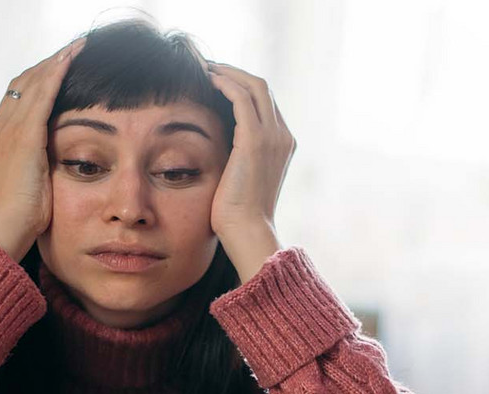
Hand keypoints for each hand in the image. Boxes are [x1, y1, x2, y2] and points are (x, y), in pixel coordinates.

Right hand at [0, 37, 85, 260]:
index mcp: (0, 134)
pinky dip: (56, 74)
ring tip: (78, 46)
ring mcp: (10, 128)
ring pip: (34, 81)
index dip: (40, 77)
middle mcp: (0, 125)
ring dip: (57, 61)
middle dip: (50, 63)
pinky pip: (42, 95)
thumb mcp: (31, 179)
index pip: (19, 94)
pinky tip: (71, 60)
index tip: (61, 66)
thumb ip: (40, 161)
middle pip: (25, 80)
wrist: (8, 227)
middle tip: (74, 49)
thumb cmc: (23, 213)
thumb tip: (56, 157)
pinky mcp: (25, 135)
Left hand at [204, 60, 295, 281]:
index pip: (265, 103)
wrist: (248, 231)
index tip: (218, 82)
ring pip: (254, 86)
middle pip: (263, 88)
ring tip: (205, 68)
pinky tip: (208, 80)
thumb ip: (238, 159)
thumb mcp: (241, 180)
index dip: (242, 87)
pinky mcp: (254, 139)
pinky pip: (241, 97)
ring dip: (228, 72)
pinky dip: (225, 83)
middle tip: (209, 68)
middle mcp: (283, 136)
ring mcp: (272, 136)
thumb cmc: (238, 215)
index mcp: (283, 145)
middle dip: (235, 73)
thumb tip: (218, 151)